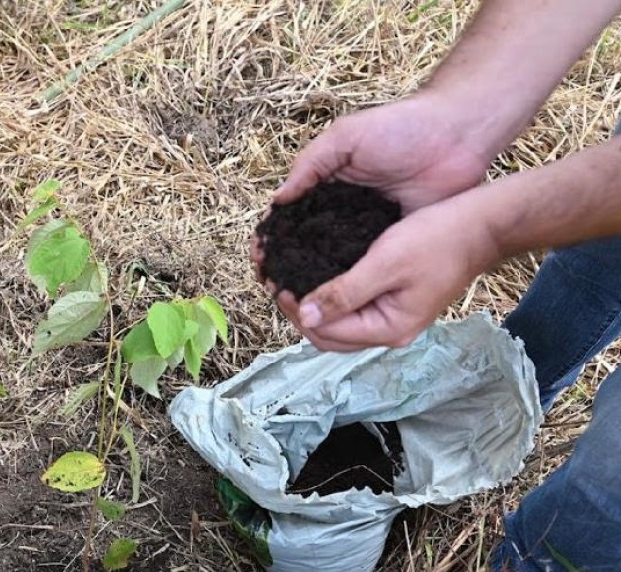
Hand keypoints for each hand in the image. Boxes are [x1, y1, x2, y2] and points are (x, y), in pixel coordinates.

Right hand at [251, 92, 493, 286]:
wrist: (457, 135)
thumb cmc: (400, 127)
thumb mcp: (345, 137)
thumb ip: (310, 165)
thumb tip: (277, 201)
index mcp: (326, 186)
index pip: (289, 219)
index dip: (272, 239)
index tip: (258, 258)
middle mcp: (341, 213)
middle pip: (306, 247)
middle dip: (287, 266)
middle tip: (272, 286)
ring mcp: (366, 231)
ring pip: (333, 263)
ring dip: (314, 281)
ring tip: (296, 300)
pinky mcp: (392, 243)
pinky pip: (365, 268)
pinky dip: (348, 283)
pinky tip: (332, 299)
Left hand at [273, 193, 500, 350]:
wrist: (483, 225)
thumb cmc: (438, 239)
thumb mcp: (385, 262)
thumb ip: (344, 293)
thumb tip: (306, 315)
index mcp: (388, 329)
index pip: (326, 333)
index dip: (296, 311)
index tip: (277, 283)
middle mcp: (389, 332)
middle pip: (329, 336)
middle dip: (300, 312)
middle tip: (278, 282)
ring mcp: (392, 319)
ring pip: (339, 323)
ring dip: (312, 305)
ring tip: (290, 278)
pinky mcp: (393, 301)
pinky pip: (352, 307)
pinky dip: (329, 296)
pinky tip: (315, 275)